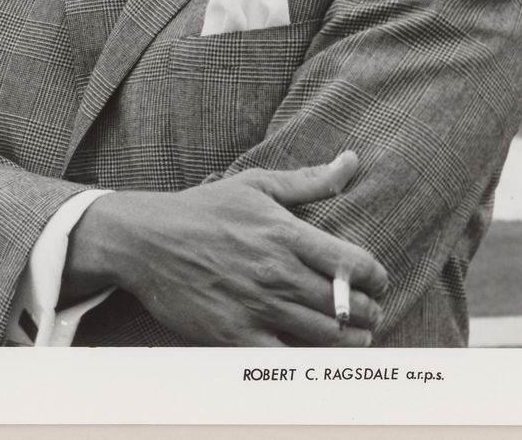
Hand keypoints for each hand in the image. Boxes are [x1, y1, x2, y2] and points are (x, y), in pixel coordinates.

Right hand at [65, 151, 387, 346]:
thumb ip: (309, 181)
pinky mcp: (236, 334)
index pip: (356, 265)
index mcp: (286, 233)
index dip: (377, 279)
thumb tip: (352, 162)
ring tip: (350, 335)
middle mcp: (277, 272)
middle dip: (369, 314)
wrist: (144, 240)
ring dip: (350, 340)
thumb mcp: (255, 185)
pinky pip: (288, 358)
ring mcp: (258, 306)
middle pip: (349, 306)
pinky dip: (309, 359)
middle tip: (367, 314)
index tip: (374, 283)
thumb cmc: (201, 210)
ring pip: (328, 337)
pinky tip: (313, 350)